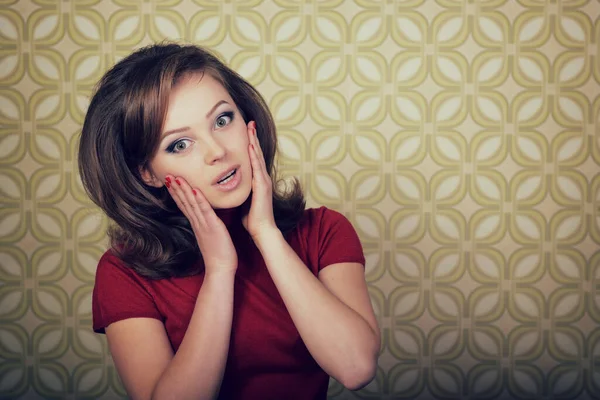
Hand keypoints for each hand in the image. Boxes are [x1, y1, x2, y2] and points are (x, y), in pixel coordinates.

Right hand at [166, 175, 236, 274]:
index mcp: (197, 224)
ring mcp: (203, 225)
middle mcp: (197, 223)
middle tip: (167, 175)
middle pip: (184, 203)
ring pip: (192, 204)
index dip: (177, 193)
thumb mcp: (210, 236)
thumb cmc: (218, 254)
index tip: (170, 181)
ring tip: (176, 178)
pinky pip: (205, 211)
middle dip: (176, 188)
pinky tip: (195, 190)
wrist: (220, 269)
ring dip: (184, 190)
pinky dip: (200, 200)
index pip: (184, 206)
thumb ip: (206, 226)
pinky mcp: (212, 227)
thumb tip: (205, 219)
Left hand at [241, 121, 277, 239]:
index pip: (253, 159)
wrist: (262, 230)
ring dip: (254, 142)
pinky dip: (255, 157)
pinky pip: (258, 168)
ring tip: (251, 128)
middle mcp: (262, 179)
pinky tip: (251, 146)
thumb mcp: (243, 199)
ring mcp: (264, 182)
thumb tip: (230, 186)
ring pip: (258, 158)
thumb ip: (240, 190)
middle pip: (257, 154)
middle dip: (253, 138)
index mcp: (257, 181)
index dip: (250, 145)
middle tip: (250, 123)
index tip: (246, 132)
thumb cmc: (252, 218)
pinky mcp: (262, 187)